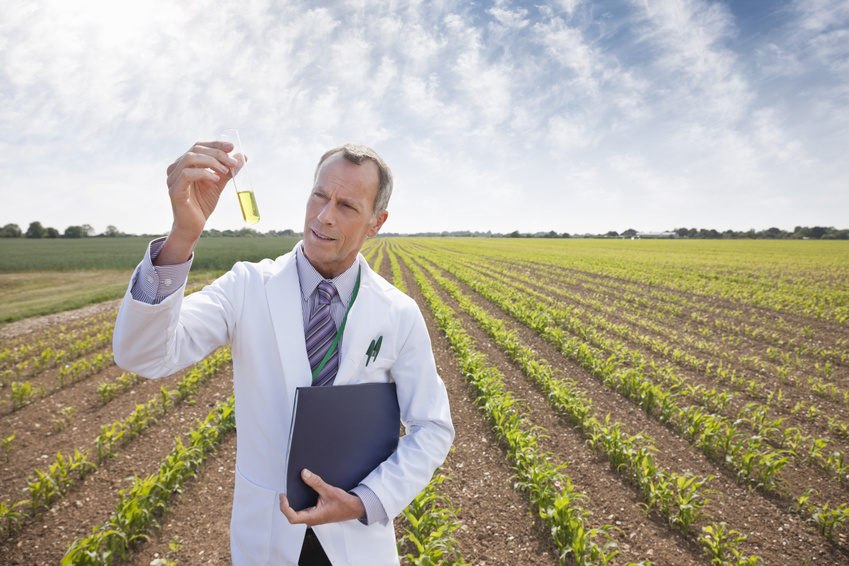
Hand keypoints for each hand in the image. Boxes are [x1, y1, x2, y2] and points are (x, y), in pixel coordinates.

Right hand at [156, 141, 238, 264]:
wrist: (194, 226)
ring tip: (225, 171)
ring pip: (190, 158)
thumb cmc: (203, 204)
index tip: (232, 146)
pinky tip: (215, 179)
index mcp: (185, 164)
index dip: (215, 144)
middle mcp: (176, 168)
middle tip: (233, 162)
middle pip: (195, 150)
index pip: (199, 146)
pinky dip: (203, 173)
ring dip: (211, 161)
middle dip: (217, 153)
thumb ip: (228, 170)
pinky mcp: (174, 190)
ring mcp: (173, 178)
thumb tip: (242, 156)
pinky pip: (186, 174)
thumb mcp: (218, 183)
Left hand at [278, 469, 365, 526]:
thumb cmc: (344, 504)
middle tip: (283, 494)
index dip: (284, 507)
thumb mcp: (329, 491)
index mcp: (314, 517)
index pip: (292, 517)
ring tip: (288, 494)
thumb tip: (304, 473)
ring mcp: (313, 518)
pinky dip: (298, 504)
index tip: (283, 496)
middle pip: (292, 516)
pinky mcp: (315, 514)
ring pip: (297, 514)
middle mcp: (311, 519)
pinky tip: (298, 496)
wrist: (354, 508)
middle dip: (285, 505)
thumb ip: (316, 482)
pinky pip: (302, 511)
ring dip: (291, 506)